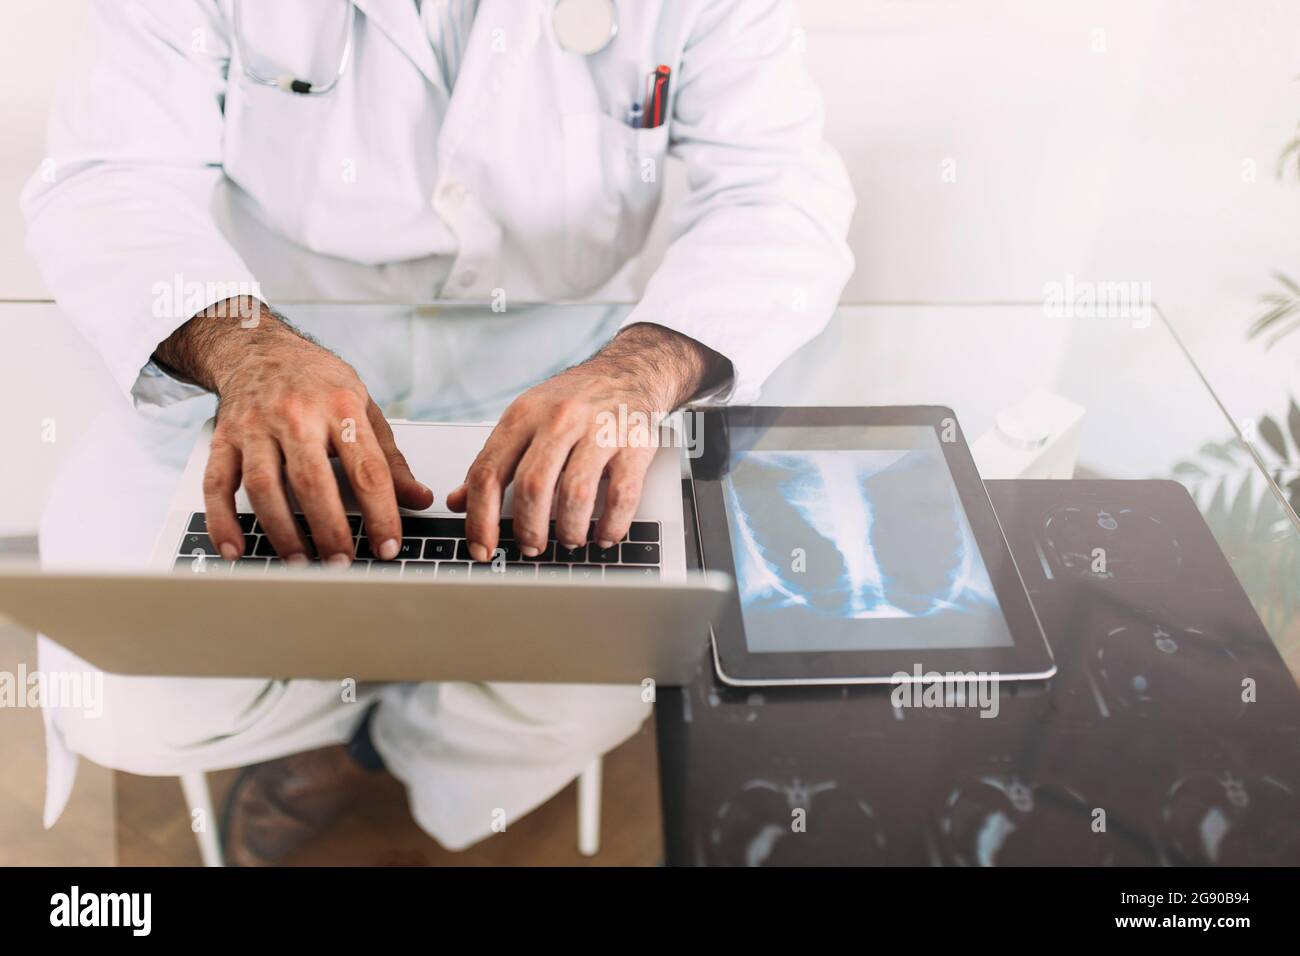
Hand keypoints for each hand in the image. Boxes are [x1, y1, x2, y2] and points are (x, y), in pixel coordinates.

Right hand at [154, 298, 432, 565]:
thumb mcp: (364, 408)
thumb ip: (389, 459)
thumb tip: (420, 499)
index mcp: (340, 407)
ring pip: (264, 486)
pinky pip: (217, 484)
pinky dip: (223, 521)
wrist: (258, 346)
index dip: (380, 513)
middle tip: (342, 564)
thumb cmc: (318, 382)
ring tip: (300, 563)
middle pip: (313, 481)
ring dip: (282, 531)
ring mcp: (255, 426)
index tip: (388, 546)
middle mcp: (296, 415)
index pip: (367, 469)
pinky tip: (237, 550)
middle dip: (329, 529)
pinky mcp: (223, 438)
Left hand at [446, 323, 728, 560]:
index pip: (488, 472)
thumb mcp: (524, 420)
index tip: (482, 547)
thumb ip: (493, 460)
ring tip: (567, 540)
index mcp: (524, 415)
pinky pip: (621, 494)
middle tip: (530, 547)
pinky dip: (610, 525)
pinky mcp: (634, 443)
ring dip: (568, 530)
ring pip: (575, 493)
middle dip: (528, 528)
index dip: (480, 519)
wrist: (628, 371)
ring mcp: (599, 430)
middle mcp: (559, 419)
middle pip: (532, 485)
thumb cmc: (573, 400)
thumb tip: (459, 501)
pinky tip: (603, 535)